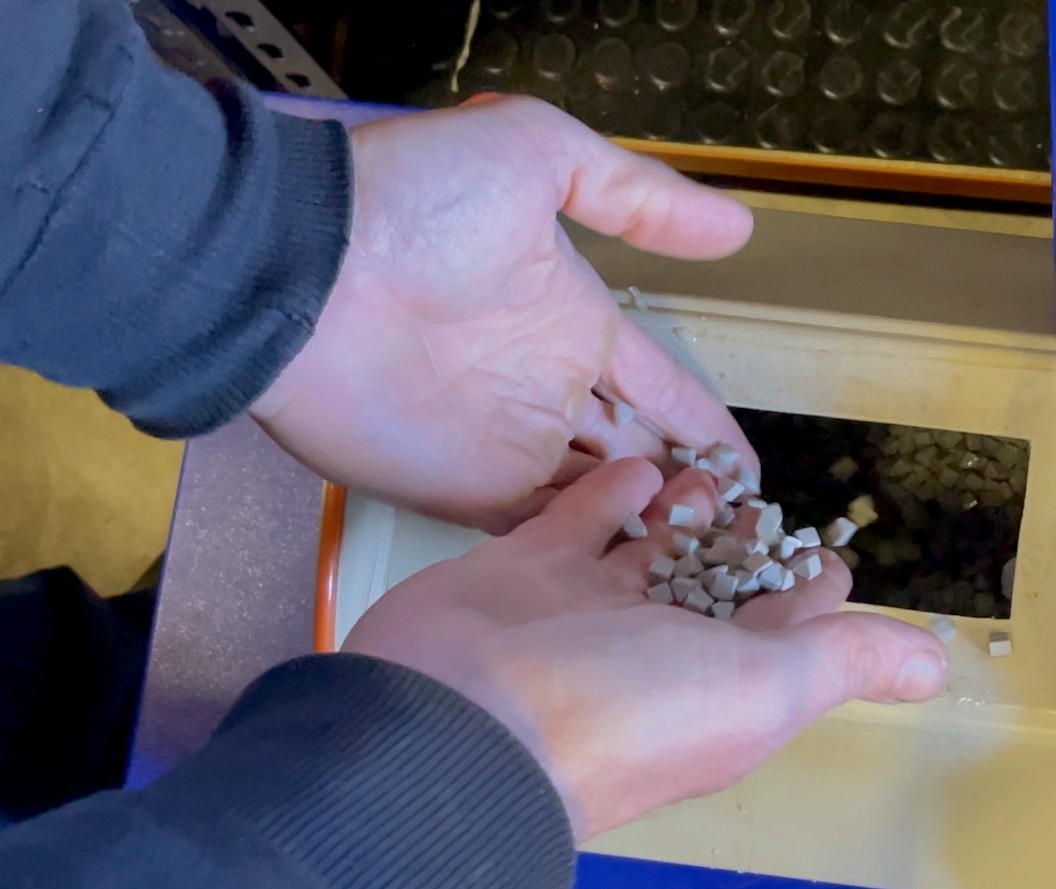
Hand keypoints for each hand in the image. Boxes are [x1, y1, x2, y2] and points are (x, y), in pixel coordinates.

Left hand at [252, 95, 756, 528]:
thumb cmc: (412, 199)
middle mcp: (547, 390)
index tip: (753, 474)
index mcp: (575, 322)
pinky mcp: (461, 491)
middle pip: (637, 455)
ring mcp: (505, 447)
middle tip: (744, 536)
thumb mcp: (538, 152)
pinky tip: (637, 568)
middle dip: (687, 492)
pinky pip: (538, 531)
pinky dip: (586, 548)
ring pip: (597, 501)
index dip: (707, 429)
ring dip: (648, 527)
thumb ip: (637, 195)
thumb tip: (738, 228)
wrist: (302, 266)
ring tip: (710, 563)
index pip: (661, 388)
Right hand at [342, 458, 948, 838]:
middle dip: (748, 551)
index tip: (833, 557)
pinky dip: (609, 497)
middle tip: (770, 501)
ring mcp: (585, 614)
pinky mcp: (524, 573)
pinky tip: (636, 466)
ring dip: (684, 515)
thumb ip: (844, 662)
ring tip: (711, 474)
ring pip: (648, 555)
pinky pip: (577, 524)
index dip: (816, 602)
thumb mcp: (761, 691)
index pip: (786, 643)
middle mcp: (655, 657)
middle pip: (716, 595)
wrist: (460, 718)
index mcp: (720, 694)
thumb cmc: (624, 712)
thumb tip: (937, 667)